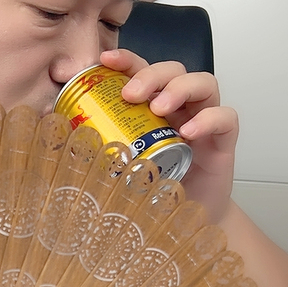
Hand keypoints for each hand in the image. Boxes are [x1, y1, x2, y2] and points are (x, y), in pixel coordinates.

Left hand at [100, 48, 238, 224]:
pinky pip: (226, 117)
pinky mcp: (223, 142)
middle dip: (152, 75)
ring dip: (180, 88)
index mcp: (152, 111)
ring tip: (160, 107)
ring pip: (204, 83)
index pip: (143, 73)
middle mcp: (180, 110)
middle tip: (132, 94)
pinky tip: (190, 131)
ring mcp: (203, 123)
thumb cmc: (153, 194)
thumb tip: (61, 139)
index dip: (127, 62)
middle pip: (174, 70)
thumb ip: (97, 151)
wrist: (185, 225)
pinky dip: (209, 118)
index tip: (105, 61)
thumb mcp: (118, 169)